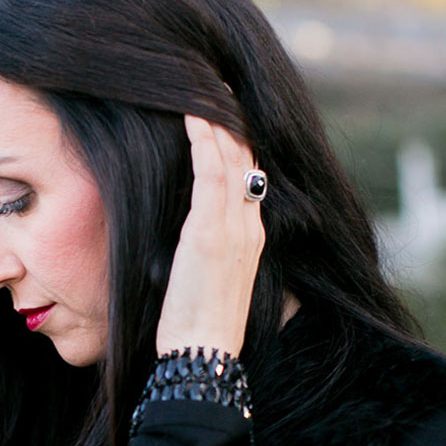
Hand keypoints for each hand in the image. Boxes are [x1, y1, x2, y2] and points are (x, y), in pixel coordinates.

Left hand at [154, 115, 265, 358]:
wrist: (206, 354)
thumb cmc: (202, 328)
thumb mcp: (213, 284)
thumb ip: (211, 255)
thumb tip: (194, 245)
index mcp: (253, 239)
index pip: (250, 181)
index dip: (240, 147)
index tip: (225, 120)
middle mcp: (250, 227)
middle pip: (246, 162)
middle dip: (233, 124)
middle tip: (218, 91)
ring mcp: (233, 228)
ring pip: (231, 161)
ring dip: (217, 123)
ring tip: (203, 91)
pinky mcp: (210, 232)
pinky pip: (210, 173)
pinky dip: (203, 141)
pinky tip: (193, 116)